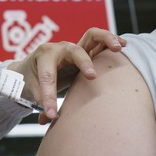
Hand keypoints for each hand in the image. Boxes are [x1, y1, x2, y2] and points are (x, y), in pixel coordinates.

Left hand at [8, 28, 125, 123]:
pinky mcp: (86, 50)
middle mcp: (60, 48)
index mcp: (44, 56)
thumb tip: (45, 119)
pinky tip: (123, 45)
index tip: (51, 114)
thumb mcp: (32, 88)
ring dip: (105, 39)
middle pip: (74, 50)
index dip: (49, 96)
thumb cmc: (33, 76)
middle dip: (83, 62)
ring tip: (118, 47)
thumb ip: (40, 101)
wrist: (34, 65)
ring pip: (92, 36)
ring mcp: (75, 47)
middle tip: (91, 76)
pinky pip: (100, 41)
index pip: (48, 76)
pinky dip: (111, 40)